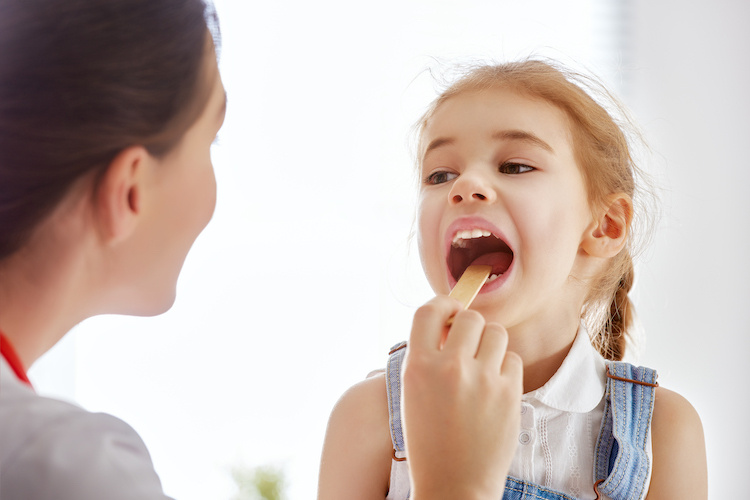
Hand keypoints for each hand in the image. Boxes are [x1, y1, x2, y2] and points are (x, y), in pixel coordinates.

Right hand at [401, 295, 522, 499]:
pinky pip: (512, 358)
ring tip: (483, 366)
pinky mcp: (509, 393)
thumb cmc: (430, 440)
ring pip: (496, 333)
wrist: (454, 484)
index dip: (442, 304)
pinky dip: (505, 368)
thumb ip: (428, 356)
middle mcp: (450, 368)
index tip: (450, 309)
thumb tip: (450, 321)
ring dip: (490, 343)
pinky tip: (494, 388)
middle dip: (470, 327)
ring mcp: (482, 380)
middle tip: (468, 345)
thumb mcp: (413, 394)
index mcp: (418, 367)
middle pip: (469, 317)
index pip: (429, 310)